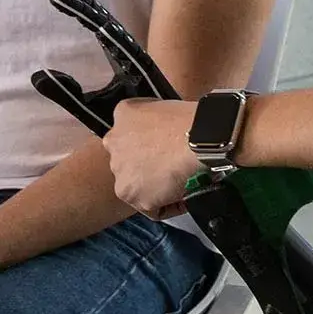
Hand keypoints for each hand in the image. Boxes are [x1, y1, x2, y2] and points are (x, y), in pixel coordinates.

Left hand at [104, 99, 201, 218]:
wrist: (197, 140)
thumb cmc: (192, 120)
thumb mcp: (165, 106)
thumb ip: (155, 121)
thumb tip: (167, 136)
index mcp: (124, 113)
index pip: (131, 132)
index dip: (150, 144)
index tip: (166, 150)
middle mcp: (114, 142)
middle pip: (130, 160)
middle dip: (148, 166)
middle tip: (173, 167)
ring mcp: (120, 170)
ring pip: (137, 184)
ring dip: (156, 187)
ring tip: (182, 185)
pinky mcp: (131, 194)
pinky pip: (151, 207)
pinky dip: (168, 206)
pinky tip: (184, 196)